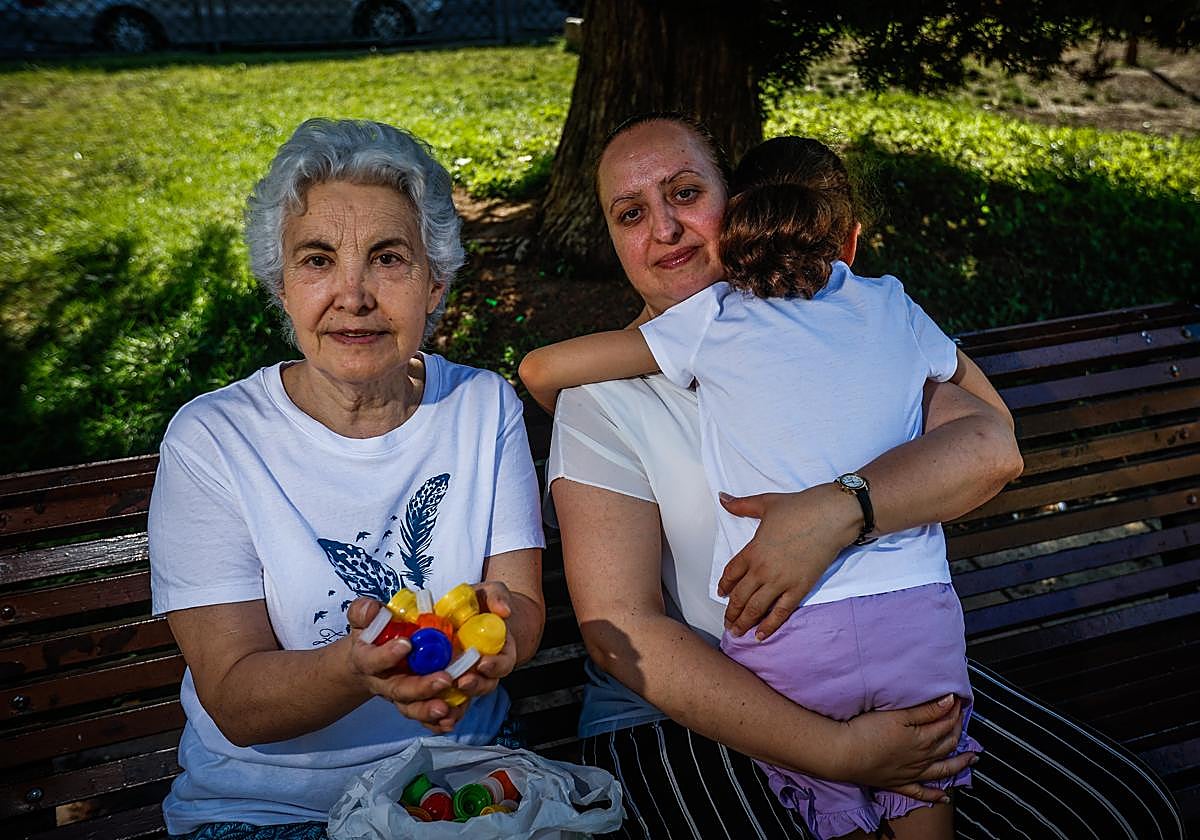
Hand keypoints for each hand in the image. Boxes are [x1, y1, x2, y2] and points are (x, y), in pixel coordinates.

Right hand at [345, 597, 466, 731]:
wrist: (368, 662)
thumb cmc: (371, 637)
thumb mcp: (364, 621)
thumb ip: (364, 613)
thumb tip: (372, 609)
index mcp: (369, 660)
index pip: (373, 661)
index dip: (387, 655)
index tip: (406, 644)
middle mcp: (384, 682)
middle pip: (400, 690)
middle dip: (421, 687)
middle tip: (444, 679)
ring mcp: (400, 696)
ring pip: (412, 708)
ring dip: (429, 710)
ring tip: (446, 707)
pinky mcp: (415, 703)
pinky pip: (424, 718)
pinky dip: (437, 722)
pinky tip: (452, 718)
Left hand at [451, 581, 518, 697]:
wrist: (467, 610)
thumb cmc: (481, 602)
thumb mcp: (491, 593)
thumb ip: (497, 597)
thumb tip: (503, 610)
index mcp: (500, 649)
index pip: (504, 663)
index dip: (495, 666)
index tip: (483, 663)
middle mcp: (485, 667)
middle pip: (486, 683)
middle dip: (475, 685)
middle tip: (462, 681)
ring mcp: (467, 674)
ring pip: (466, 694)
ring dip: (458, 699)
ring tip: (444, 696)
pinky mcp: (448, 677)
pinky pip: (447, 698)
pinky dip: (442, 708)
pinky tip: (432, 713)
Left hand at [717, 486, 855, 638]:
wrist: (830, 517)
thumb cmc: (799, 508)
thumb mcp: (766, 503)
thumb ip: (741, 505)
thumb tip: (722, 498)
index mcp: (753, 551)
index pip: (731, 574)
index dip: (725, 586)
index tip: (721, 594)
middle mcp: (763, 570)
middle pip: (740, 596)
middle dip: (731, 612)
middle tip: (726, 623)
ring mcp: (781, 582)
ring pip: (756, 608)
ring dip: (744, 622)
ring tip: (736, 633)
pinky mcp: (799, 589)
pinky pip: (781, 613)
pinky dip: (769, 626)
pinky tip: (760, 636)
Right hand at [839, 695, 977, 802]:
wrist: (844, 754)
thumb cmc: (867, 731)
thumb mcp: (898, 715)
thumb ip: (926, 710)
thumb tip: (950, 702)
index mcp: (922, 739)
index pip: (945, 724)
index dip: (953, 711)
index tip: (958, 701)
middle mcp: (921, 758)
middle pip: (946, 744)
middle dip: (957, 731)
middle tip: (962, 720)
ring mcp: (911, 773)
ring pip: (942, 770)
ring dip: (958, 765)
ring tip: (971, 759)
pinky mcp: (897, 783)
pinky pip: (920, 792)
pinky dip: (934, 795)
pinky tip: (944, 797)